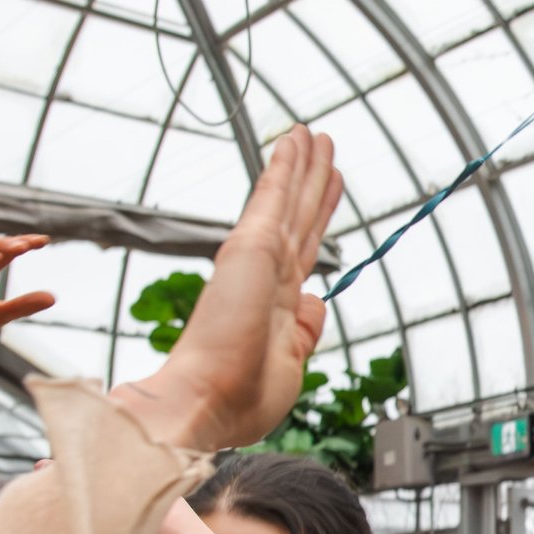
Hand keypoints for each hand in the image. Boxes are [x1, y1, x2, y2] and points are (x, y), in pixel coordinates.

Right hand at [110, 126, 342, 451]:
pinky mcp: (252, 247)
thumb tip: (319, 299)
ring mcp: (257, 258)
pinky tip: (295, 139)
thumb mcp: (292, 364)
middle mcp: (267, 275)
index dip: (318, 217)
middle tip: (324, 145)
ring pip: (289, 199)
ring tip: (315, 133)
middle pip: (299, 217)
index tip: (328, 189)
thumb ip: (306, 329)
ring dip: (304, 163)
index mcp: (276, 305)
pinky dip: (286, 166)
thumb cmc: (240, 399)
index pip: (303, 249)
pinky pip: (275, 196)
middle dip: (313, 181)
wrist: (205, 401)